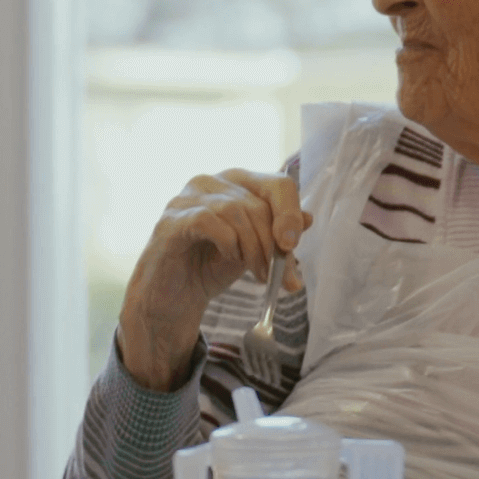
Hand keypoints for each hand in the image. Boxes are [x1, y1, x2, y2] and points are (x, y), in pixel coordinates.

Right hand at [118, 168, 309, 390]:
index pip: (278, 184)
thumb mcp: (255, 251)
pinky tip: (228, 258)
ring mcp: (187, 197)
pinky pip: (208, 220)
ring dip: (253, 249)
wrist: (174, 297)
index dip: (290, 214)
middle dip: (272, 245)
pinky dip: (226, 242)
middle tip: (275, 276)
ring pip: (236, 211)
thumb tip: (308, 219)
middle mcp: (211, 181)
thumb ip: (278, 236)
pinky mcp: (171, 220)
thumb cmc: (212, 267)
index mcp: (237, 183)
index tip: (292, 245)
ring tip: (256, 274)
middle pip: (258, 204)